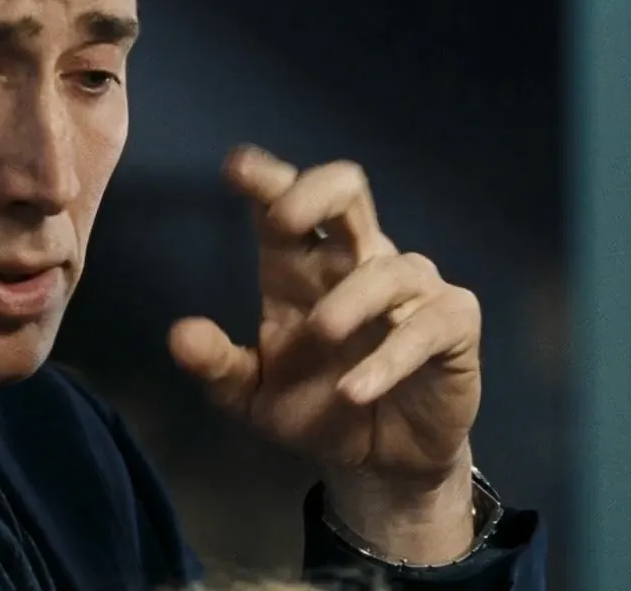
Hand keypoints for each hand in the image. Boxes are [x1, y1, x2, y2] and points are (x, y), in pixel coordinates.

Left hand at [168, 146, 482, 559]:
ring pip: (388, 267)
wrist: (381, 463)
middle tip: (283, 218)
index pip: (284, 205)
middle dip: (316, 192)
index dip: (266, 179)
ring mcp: (409, 289)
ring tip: (320, 333)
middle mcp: (354, 263)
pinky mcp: (451, 324)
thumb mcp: (253, 398)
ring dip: (351, 299)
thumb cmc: (316, 412)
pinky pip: (429, 324)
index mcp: (300, 268)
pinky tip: (355, 390)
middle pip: (347, 194)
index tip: (235, 167)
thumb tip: (179, 334)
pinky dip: (390, 357)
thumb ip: (218, 366)